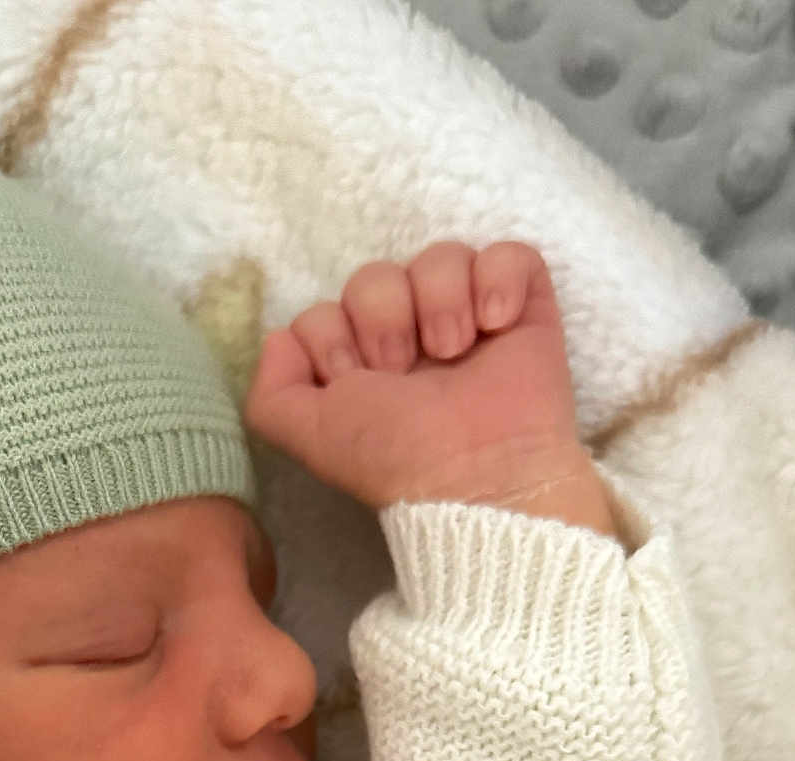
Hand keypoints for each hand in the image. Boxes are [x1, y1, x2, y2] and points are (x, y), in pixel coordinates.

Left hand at [244, 241, 613, 533]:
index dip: (334, 338)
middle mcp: (411, 339)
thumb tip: (278, 338)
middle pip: (375, 277)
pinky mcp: (524, 308)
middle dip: (384, 321)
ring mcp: (469, 319)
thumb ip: (270, 395)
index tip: (358, 380)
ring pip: (439, 256)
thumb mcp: (312, 438)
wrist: (479, 472)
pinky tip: (497, 327)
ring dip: (441, 303)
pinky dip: (499, 280)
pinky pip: (510, 254)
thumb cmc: (398, 459)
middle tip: (407, 372)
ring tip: (456, 352)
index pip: (326, 310)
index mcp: (362, 367)